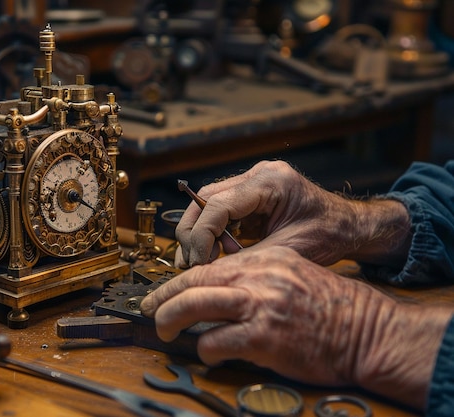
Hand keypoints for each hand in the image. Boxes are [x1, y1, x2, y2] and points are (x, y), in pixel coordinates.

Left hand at [141, 246, 450, 409]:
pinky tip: (208, 353)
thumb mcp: (290, 273)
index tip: (160, 293)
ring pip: (195, 305)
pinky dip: (204, 348)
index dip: (177, 281)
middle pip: (193, 282)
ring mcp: (259, 305)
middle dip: (163, 298)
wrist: (366, 329)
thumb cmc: (330, 306)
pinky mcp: (264, 337)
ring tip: (163, 331)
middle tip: (150, 311)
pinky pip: (216, 341)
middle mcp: (257, 277)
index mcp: (263, 259)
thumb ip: (253, 278)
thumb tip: (216, 292)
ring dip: (170, 319)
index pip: (207, 266)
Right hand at [174, 160, 411, 267]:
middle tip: (191, 264)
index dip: (201, 236)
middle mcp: (257, 174)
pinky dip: (212, 233)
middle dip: (193, 234)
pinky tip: (214, 254)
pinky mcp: (250, 194)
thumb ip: (247, 258)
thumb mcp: (288, 251)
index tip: (196, 263)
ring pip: (206, 204)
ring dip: (199, 234)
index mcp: (270, 182)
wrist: (350, 226)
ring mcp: (252, 181)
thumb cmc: (329, 235)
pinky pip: (219, 211)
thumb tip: (210, 273)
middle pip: (204, 200)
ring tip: (199, 262)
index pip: (219, 204)